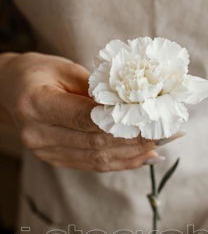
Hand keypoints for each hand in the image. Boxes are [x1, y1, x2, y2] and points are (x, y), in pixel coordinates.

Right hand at [0, 52, 164, 170]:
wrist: (10, 91)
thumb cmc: (38, 73)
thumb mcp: (65, 68)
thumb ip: (97, 90)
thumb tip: (136, 108)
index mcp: (37, 104)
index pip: (87, 119)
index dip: (124, 123)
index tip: (154, 120)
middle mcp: (38, 134)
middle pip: (96, 144)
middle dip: (136, 141)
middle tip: (166, 133)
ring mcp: (46, 152)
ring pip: (98, 160)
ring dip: (133, 155)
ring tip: (161, 146)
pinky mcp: (56, 160)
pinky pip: (93, 165)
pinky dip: (121, 162)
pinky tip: (143, 157)